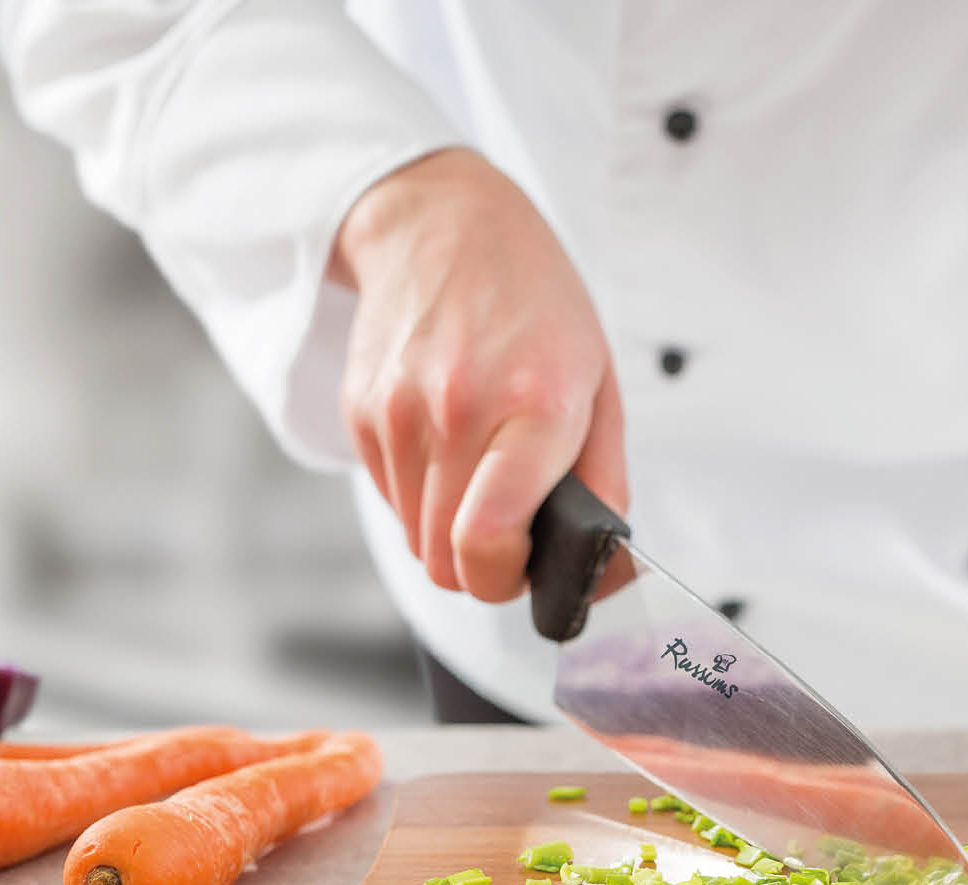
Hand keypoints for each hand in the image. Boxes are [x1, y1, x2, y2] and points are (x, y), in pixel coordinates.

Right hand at [330, 148, 625, 601]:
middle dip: (483, 569)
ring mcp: (399, 412)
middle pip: (445, 559)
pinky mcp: (362, 412)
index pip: (486, 540)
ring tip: (484, 481)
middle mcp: (456, 412)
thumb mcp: (598, 383)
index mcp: (531, 406)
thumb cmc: (536, 303)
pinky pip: (391, 500)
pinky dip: (423, 499)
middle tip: (514, 537)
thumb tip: (604, 567)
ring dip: (451, 535)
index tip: (526, 568)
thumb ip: (605, 481)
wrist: (442, 222)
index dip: (505, 580)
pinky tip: (450, 451)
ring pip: (415, 538)